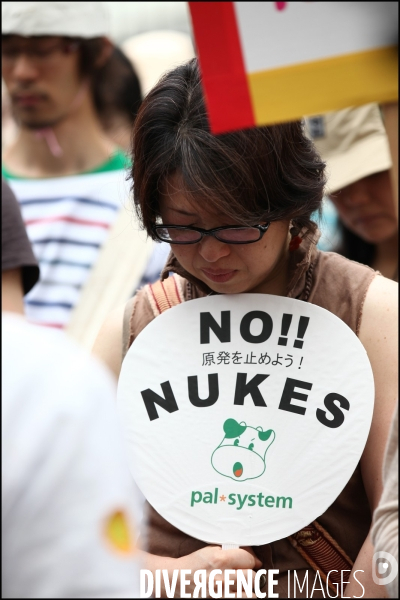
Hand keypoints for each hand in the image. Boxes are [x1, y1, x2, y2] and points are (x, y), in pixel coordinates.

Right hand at [144, 545, 262, 597]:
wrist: (176, 579)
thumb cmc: (194, 564)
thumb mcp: (210, 550)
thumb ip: (230, 551)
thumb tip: (251, 556)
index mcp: (219, 560)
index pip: (248, 559)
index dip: (252, 560)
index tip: (253, 562)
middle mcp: (221, 578)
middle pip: (252, 577)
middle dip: (251, 575)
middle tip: (247, 575)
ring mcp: (219, 594)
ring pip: (249, 594)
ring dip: (248, 590)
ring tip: (243, 587)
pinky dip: (242, 597)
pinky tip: (237, 593)